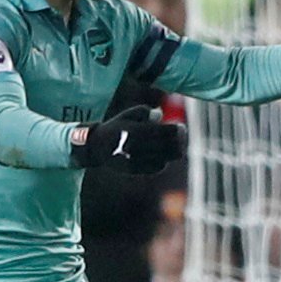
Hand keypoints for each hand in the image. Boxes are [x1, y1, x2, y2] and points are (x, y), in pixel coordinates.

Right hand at [71, 104, 185, 173]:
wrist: (97, 147)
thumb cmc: (116, 127)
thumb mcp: (128, 115)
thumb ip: (145, 112)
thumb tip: (160, 115)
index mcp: (136, 131)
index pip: (163, 132)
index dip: (176, 130)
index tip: (182, 128)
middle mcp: (136, 146)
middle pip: (166, 146)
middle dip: (178, 142)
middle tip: (183, 139)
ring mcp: (136, 159)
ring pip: (164, 158)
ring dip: (173, 153)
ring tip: (178, 148)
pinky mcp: (135, 169)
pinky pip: (156, 167)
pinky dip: (163, 161)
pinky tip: (164, 156)